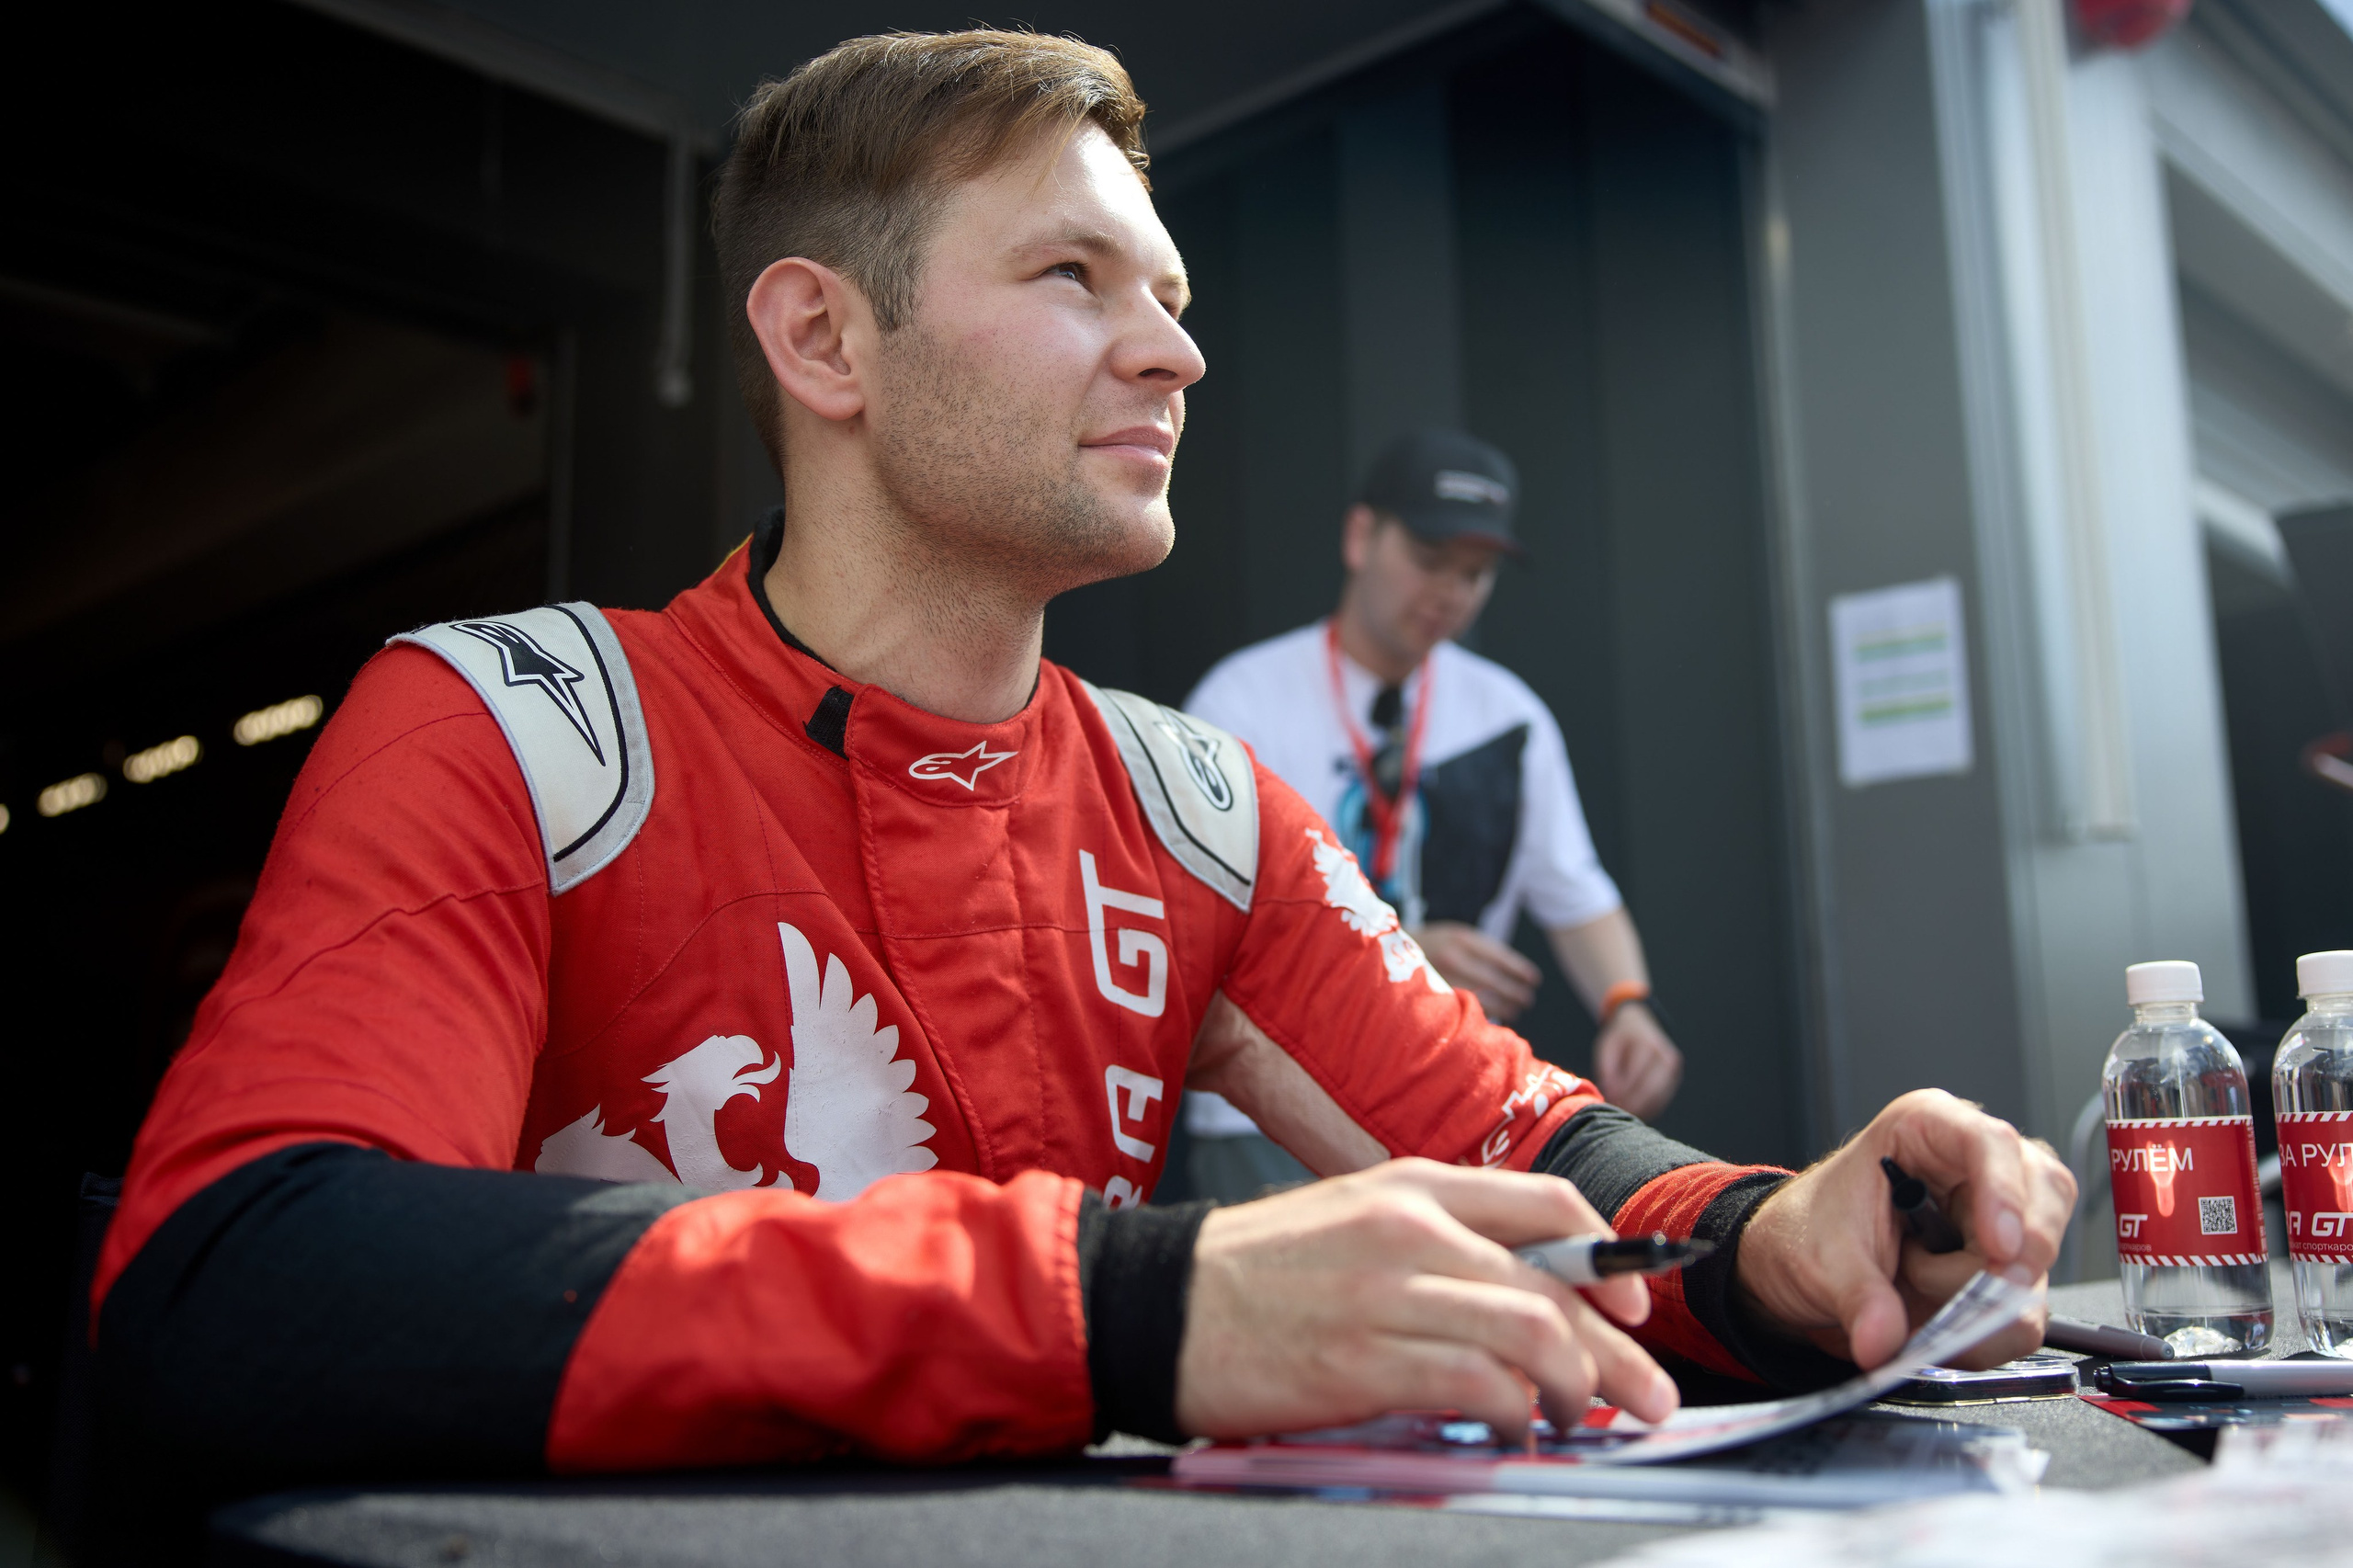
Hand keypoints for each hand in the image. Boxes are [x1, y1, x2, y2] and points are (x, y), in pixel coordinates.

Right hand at [1174, 1158, 1679, 1439]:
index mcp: (1409, 1184)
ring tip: (1581, 1418)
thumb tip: (1526, 1294)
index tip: (1634, 1303)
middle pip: (1555, 1282)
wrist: (1158, 1303)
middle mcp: (1409, 1227)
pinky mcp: (1365, 1360)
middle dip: (1620, 1348)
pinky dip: (1514, 1414)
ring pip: (1533, 1332)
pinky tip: (1514, 1430)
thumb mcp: (1352, 1220)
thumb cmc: (1253, 1273)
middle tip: (1650, 1393)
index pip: (1547, 1203)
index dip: (1608, 1256)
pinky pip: (1478, 1386)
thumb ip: (1438, 1242)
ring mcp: (1388, 1291)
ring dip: (1578, 1386)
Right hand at [1412, 922, 1540, 1021]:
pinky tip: (1493, 1018)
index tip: (1534, 980)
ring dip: (1504, 1007)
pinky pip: (1465, 1009)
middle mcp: (1454, 957)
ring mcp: (1442, 978)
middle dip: (1515, 993)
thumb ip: (1479, 950)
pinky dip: (1482, 1014)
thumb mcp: (1453, 936)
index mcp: (1462, 938)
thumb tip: (1514, 973)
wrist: (1384, 953)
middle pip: (1495, 980)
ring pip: (1483, 998)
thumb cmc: (1429, 946)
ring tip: (1515, 1011)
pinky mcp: (1434, 997)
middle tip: (1527, 1000)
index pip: (1501, 957)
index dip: (1521, 970)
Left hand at [1596, 1002, 1681, 1120]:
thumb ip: (1606, 1069)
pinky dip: (1647, 1110)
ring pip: (1658, 1100)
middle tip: (1615, 1112)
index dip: (1620, 1093)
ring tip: (1622, 1113)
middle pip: (1651, 1091)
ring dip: (1640, 1111)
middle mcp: (1667, 1058)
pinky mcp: (1674, 1080)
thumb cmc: (1620, 1039)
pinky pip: (1662, 1101)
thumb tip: (1610, 1094)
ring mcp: (1674, 1070)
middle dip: (1631, 1105)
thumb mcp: (1607, 1047)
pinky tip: (1633, 1111)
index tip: (1607, 1100)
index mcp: (1649, 1045)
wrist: (1639, 1025)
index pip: (1635, 1076)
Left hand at [1735, 1090, 2077, 1369]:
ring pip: (2036, 1264)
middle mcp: (1975, 1166)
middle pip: (2043, 1199)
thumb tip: (1883, 1341)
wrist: (1799, 1266)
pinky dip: (1986, 1331)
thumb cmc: (1811, 1231)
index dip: (2005, 1194)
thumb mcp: (1823, 1260)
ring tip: (1914, 1288)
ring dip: (1980, 1301)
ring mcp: (1999, 1218)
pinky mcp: (2005, 1268)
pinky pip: (2024, 1308)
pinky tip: (1937, 1320)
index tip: (1998, 1248)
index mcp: (1928, 1129)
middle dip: (2008, 1260)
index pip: (1990, 1143)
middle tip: (1971, 1296)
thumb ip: (1859, 1299)